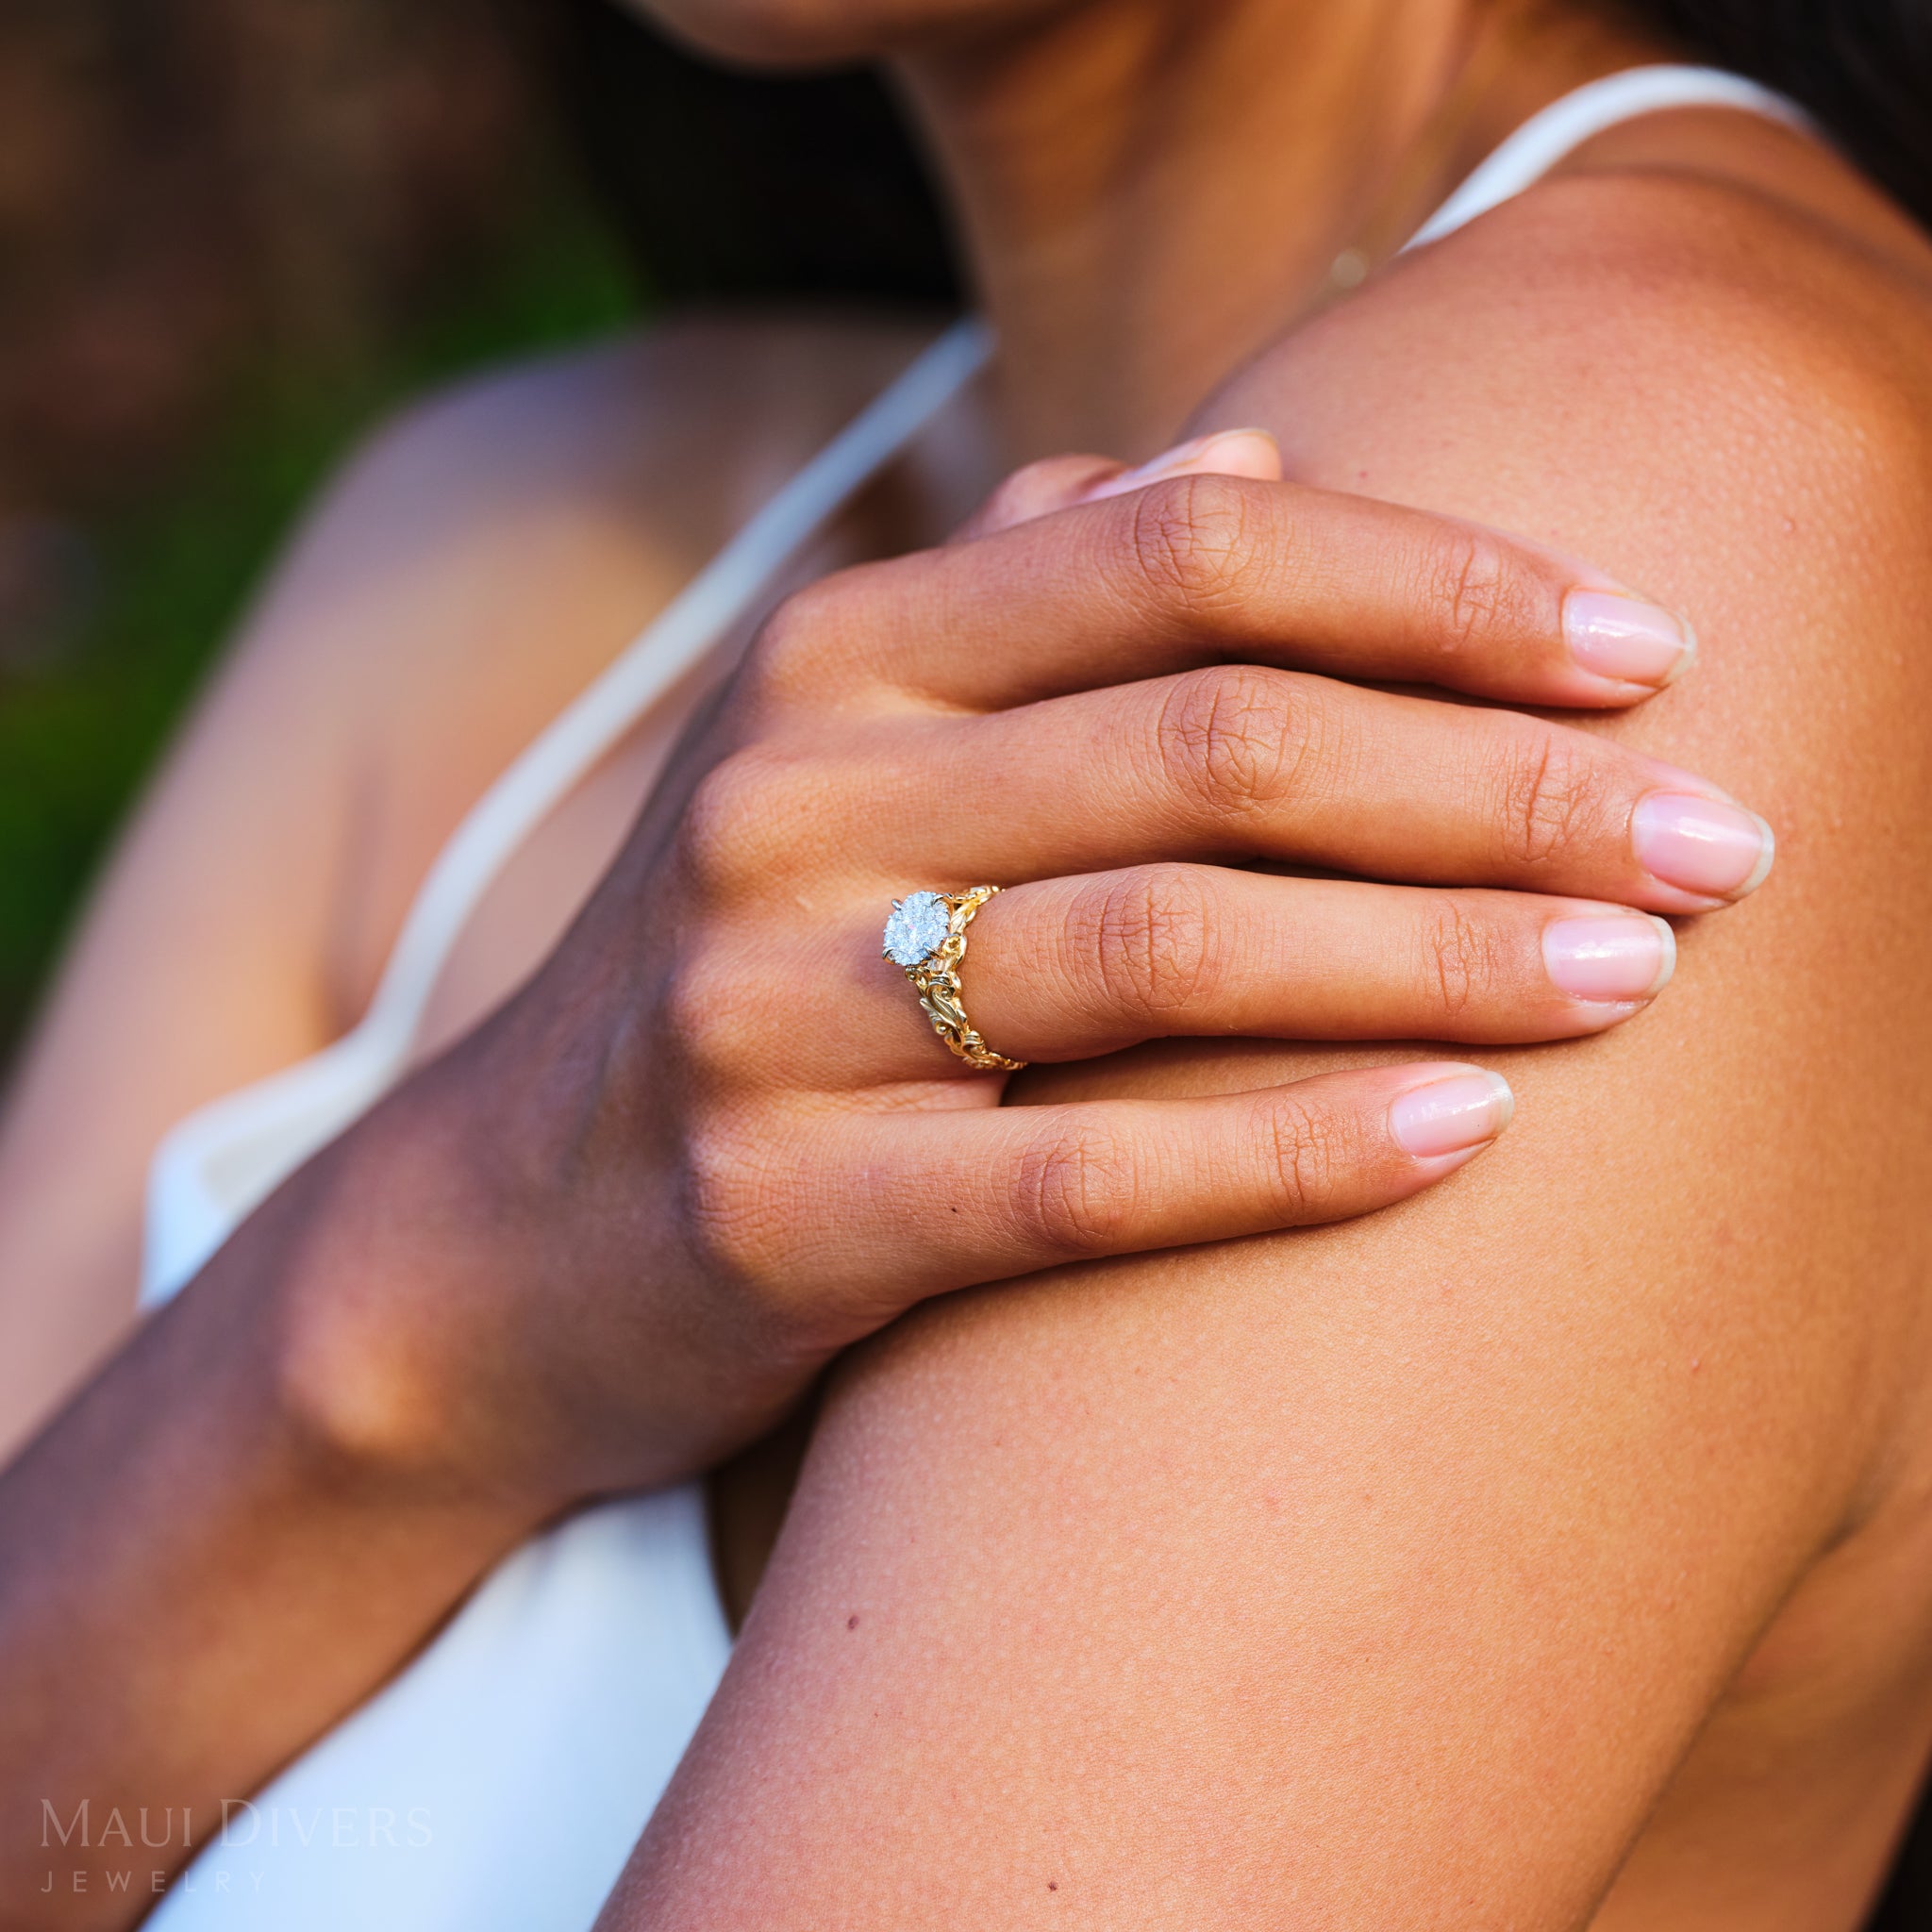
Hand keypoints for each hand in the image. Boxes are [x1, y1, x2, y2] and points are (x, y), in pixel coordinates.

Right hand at [289, 430, 1769, 1512]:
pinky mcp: (782, 1214)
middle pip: (1214, 750)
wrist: (498, 1237)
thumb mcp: (844, 752)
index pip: (1183, 554)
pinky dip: (1295, 1152)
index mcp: (831, 654)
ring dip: (1441, 957)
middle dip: (1498, 787)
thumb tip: (1238, 460)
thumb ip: (1025, 593)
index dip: (1438, 583)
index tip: (1640, 650)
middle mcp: (788, 802)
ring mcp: (769, 1010)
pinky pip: (1086, 1177)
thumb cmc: (738, 974)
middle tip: (1713, 841)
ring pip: (1170, 953)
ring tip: (1638, 975)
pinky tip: (1470, 1136)